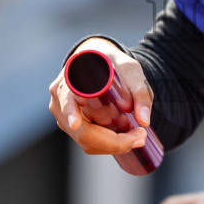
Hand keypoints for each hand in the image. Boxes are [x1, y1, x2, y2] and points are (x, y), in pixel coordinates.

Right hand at [49, 39, 153, 156]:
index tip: (75, 122)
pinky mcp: (71, 125)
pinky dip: (108, 141)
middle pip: (81, 131)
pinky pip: (89, 141)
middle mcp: (60, 99)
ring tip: (135, 131)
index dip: (70, 111)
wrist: (99, 61)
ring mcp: (64, 115)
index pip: (67, 98)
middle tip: (140, 136)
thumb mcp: (130, 69)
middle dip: (113, 140)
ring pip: (87, 140)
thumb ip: (140, 92)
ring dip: (113, 142)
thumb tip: (144, 120)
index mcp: (70, 79)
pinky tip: (123, 131)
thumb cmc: (112, 63)